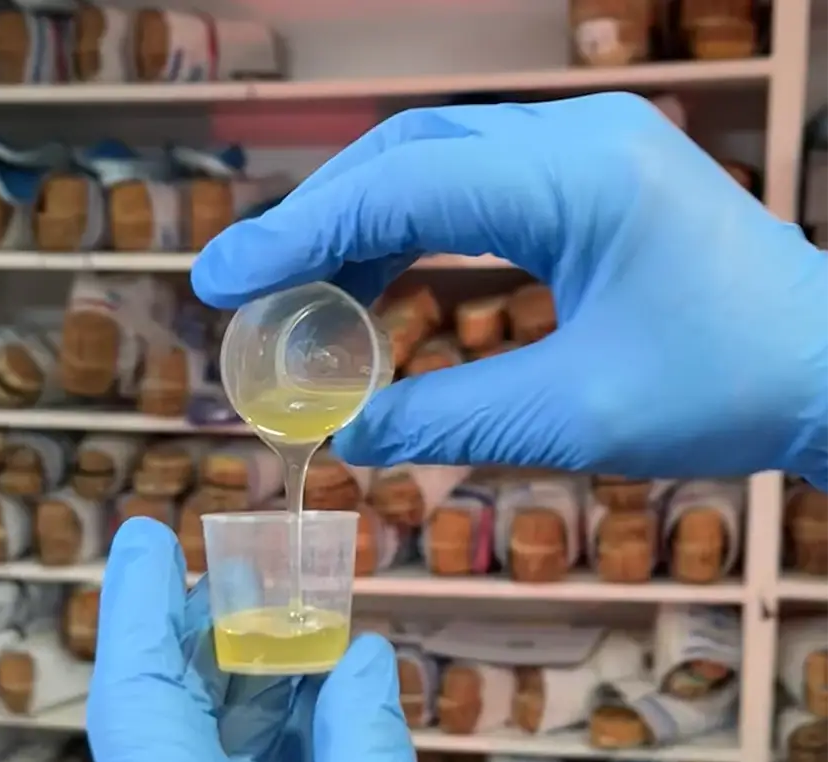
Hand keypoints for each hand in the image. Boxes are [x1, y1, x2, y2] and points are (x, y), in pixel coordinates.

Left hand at [85, 517, 421, 761]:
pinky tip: (316, 699)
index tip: (148, 537)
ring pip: (201, 742)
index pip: (134, 691)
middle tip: (253, 565)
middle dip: (213, 628)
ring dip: (250, 679)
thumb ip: (366, 758)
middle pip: (170, 703)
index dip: (137, 606)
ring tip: (295, 619)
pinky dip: (273, 736)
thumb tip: (367, 658)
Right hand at [191, 92, 827, 486]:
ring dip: (357, 228)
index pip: (405, 183)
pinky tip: (372, 288)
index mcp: (578, 175)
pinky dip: (409, 236)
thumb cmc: (729, 391)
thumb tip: (340, 435)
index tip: (222, 279)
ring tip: (298, 303)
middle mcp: (577, 136)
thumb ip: (443, 419)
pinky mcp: (588, 177)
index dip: (301, 233)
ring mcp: (585, 148)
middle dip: (317, 221)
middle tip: (246, 288)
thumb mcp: (573, 419)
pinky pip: (472, 190)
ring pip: (433, 163)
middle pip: (407, 153)